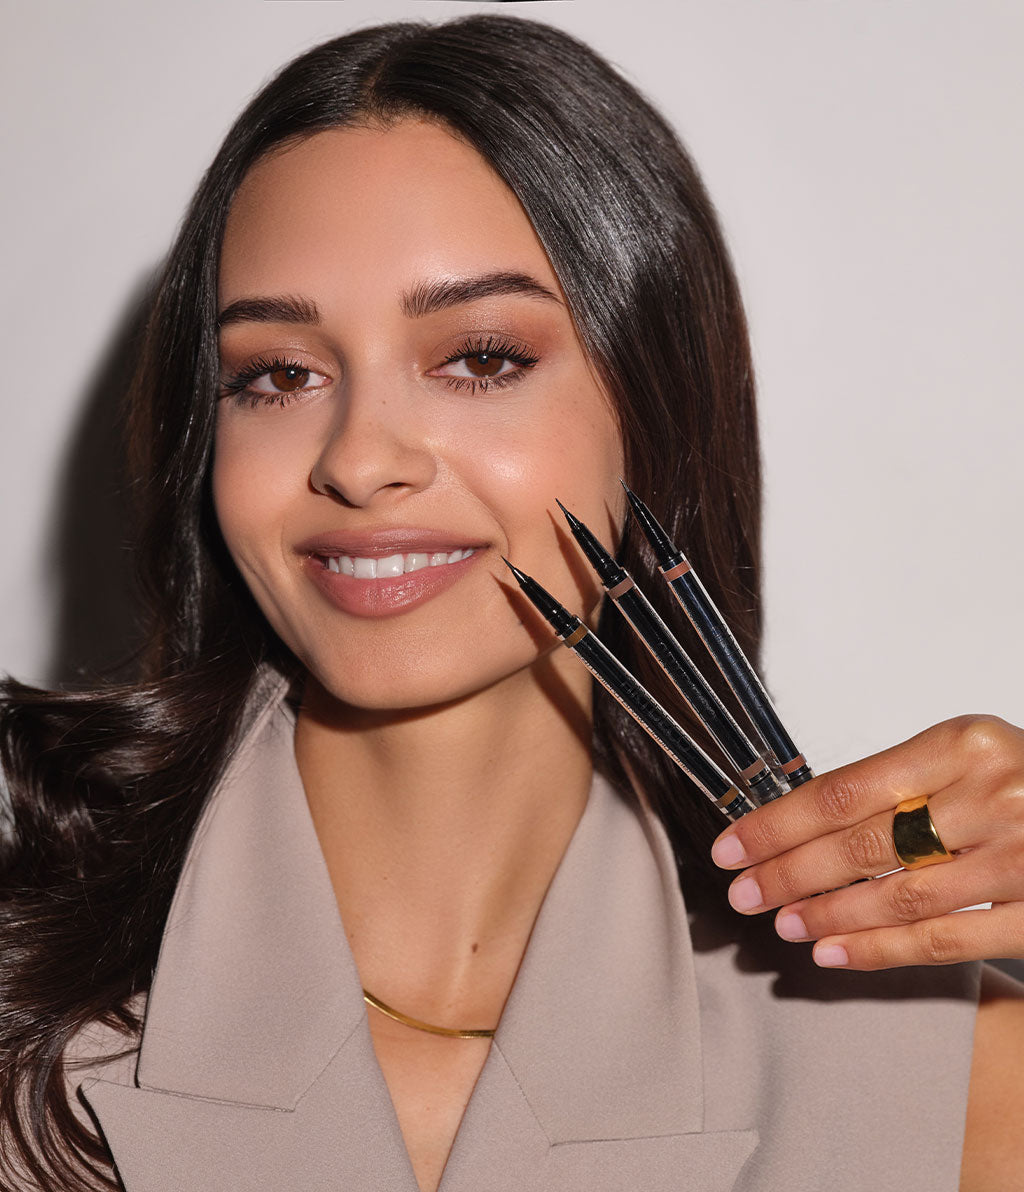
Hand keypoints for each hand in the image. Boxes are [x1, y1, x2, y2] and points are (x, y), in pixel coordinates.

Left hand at [710, 715, 1023, 969]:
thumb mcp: (967, 753)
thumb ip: (899, 783)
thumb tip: (800, 822)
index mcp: (964, 743)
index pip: (845, 789)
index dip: (779, 822)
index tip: (734, 844)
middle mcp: (995, 794)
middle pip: (865, 842)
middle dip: (789, 871)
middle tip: (743, 891)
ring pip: (902, 895)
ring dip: (829, 914)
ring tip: (782, 923)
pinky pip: (949, 940)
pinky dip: (883, 950)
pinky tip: (836, 952)